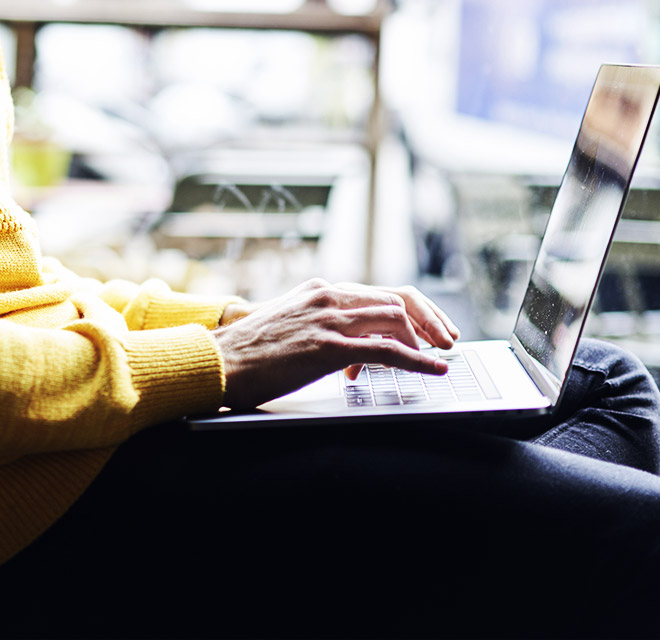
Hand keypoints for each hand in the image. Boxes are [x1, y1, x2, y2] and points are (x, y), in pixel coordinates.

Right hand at [211, 279, 459, 409]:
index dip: (410, 310)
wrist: (216, 362)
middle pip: (395, 300)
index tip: (429, 328)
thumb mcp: (287, 328)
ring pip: (396, 319)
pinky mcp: (328, 346)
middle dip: (426, 322)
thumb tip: (349, 351)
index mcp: (317, 290)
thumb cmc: (245, 354)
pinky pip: (387, 350)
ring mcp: (328, 319)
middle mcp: (326, 296)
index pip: (377, 292)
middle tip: (443, 342)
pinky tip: (435, 369)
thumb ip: (319, 329)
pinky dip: (419, 360)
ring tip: (439, 357)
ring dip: (424, 340)